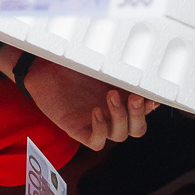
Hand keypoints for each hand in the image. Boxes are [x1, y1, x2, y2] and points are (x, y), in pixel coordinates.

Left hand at [22, 60, 158, 150]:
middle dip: (139, 115)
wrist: (41, 67)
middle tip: (135, 97)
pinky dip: (100, 129)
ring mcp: (96, 123)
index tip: (154, 95)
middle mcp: (111, 112)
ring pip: (120, 135)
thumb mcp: (97, 60)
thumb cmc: (70, 61)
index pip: (145, 109)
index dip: (152, 106)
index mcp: (121, 97)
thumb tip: (138, 52)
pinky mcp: (79, 130)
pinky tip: (95, 112)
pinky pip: (97, 142)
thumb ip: (116, 63)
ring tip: (110, 96)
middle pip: (137, 128)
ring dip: (120, 117)